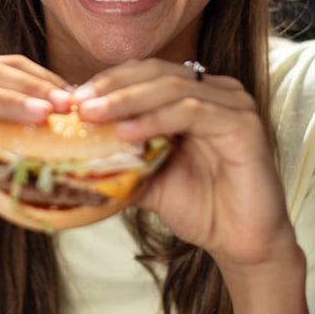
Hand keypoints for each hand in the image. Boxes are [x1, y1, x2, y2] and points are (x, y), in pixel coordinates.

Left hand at [74, 59, 299, 271]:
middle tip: (78, 103)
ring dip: (127, 100)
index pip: (145, 71)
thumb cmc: (200, 206)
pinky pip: (193, 111)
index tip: (72, 99)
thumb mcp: (148, 177)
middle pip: (156, 72)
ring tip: (94, 116)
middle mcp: (217, 90)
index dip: (108, 81)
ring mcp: (234, 104)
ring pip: (171, 88)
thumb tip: (69, 153)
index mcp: (196, 93)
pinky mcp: (244, 124)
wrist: (240, 242)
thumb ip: (118, 158)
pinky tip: (127, 132)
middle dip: (112, 87)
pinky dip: (156, 119)